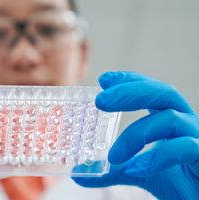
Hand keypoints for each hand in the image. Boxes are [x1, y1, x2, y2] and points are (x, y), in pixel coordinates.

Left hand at [72, 71, 198, 198]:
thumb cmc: (178, 180)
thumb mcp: (139, 171)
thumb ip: (113, 169)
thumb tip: (80, 173)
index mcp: (170, 118)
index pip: (150, 89)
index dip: (129, 81)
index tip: (103, 79)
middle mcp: (186, 122)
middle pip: (163, 93)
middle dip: (130, 92)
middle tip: (100, 101)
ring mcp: (198, 137)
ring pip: (170, 119)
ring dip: (136, 135)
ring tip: (114, 156)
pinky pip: (185, 148)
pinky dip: (158, 157)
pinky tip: (136, 168)